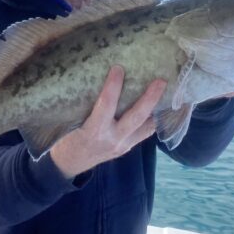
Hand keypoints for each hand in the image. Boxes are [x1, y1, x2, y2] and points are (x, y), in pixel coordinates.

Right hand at [50, 66, 166, 178]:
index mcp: (94, 131)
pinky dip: (151, 119)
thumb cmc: (66, 139)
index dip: (113, 86)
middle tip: (161, 81)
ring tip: (166, 92)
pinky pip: (144, 133)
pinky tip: (156, 108)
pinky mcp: (127, 148)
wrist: (69, 165)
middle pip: (137, 117)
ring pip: (146, 127)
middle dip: (150, 98)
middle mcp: (112, 139)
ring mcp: (122, 146)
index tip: (118, 68)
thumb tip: (97, 78)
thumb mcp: (71, 122)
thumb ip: (86, 106)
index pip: (106, 105)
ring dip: (156, 109)